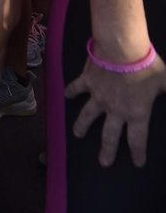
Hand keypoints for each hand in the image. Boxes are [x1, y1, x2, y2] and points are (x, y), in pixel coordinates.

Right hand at [68, 47, 165, 165]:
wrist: (121, 49)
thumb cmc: (146, 67)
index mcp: (136, 113)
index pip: (137, 139)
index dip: (137, 153)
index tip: (137, 163)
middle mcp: (115, 110)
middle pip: (109, 135)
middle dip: (107, 150)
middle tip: (103, 162)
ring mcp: (98, 96)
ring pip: (88, 116)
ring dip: (82, 126)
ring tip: (77, 134)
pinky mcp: (87, 81)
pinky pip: (77, 88)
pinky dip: (70, 92)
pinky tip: (66, 96)